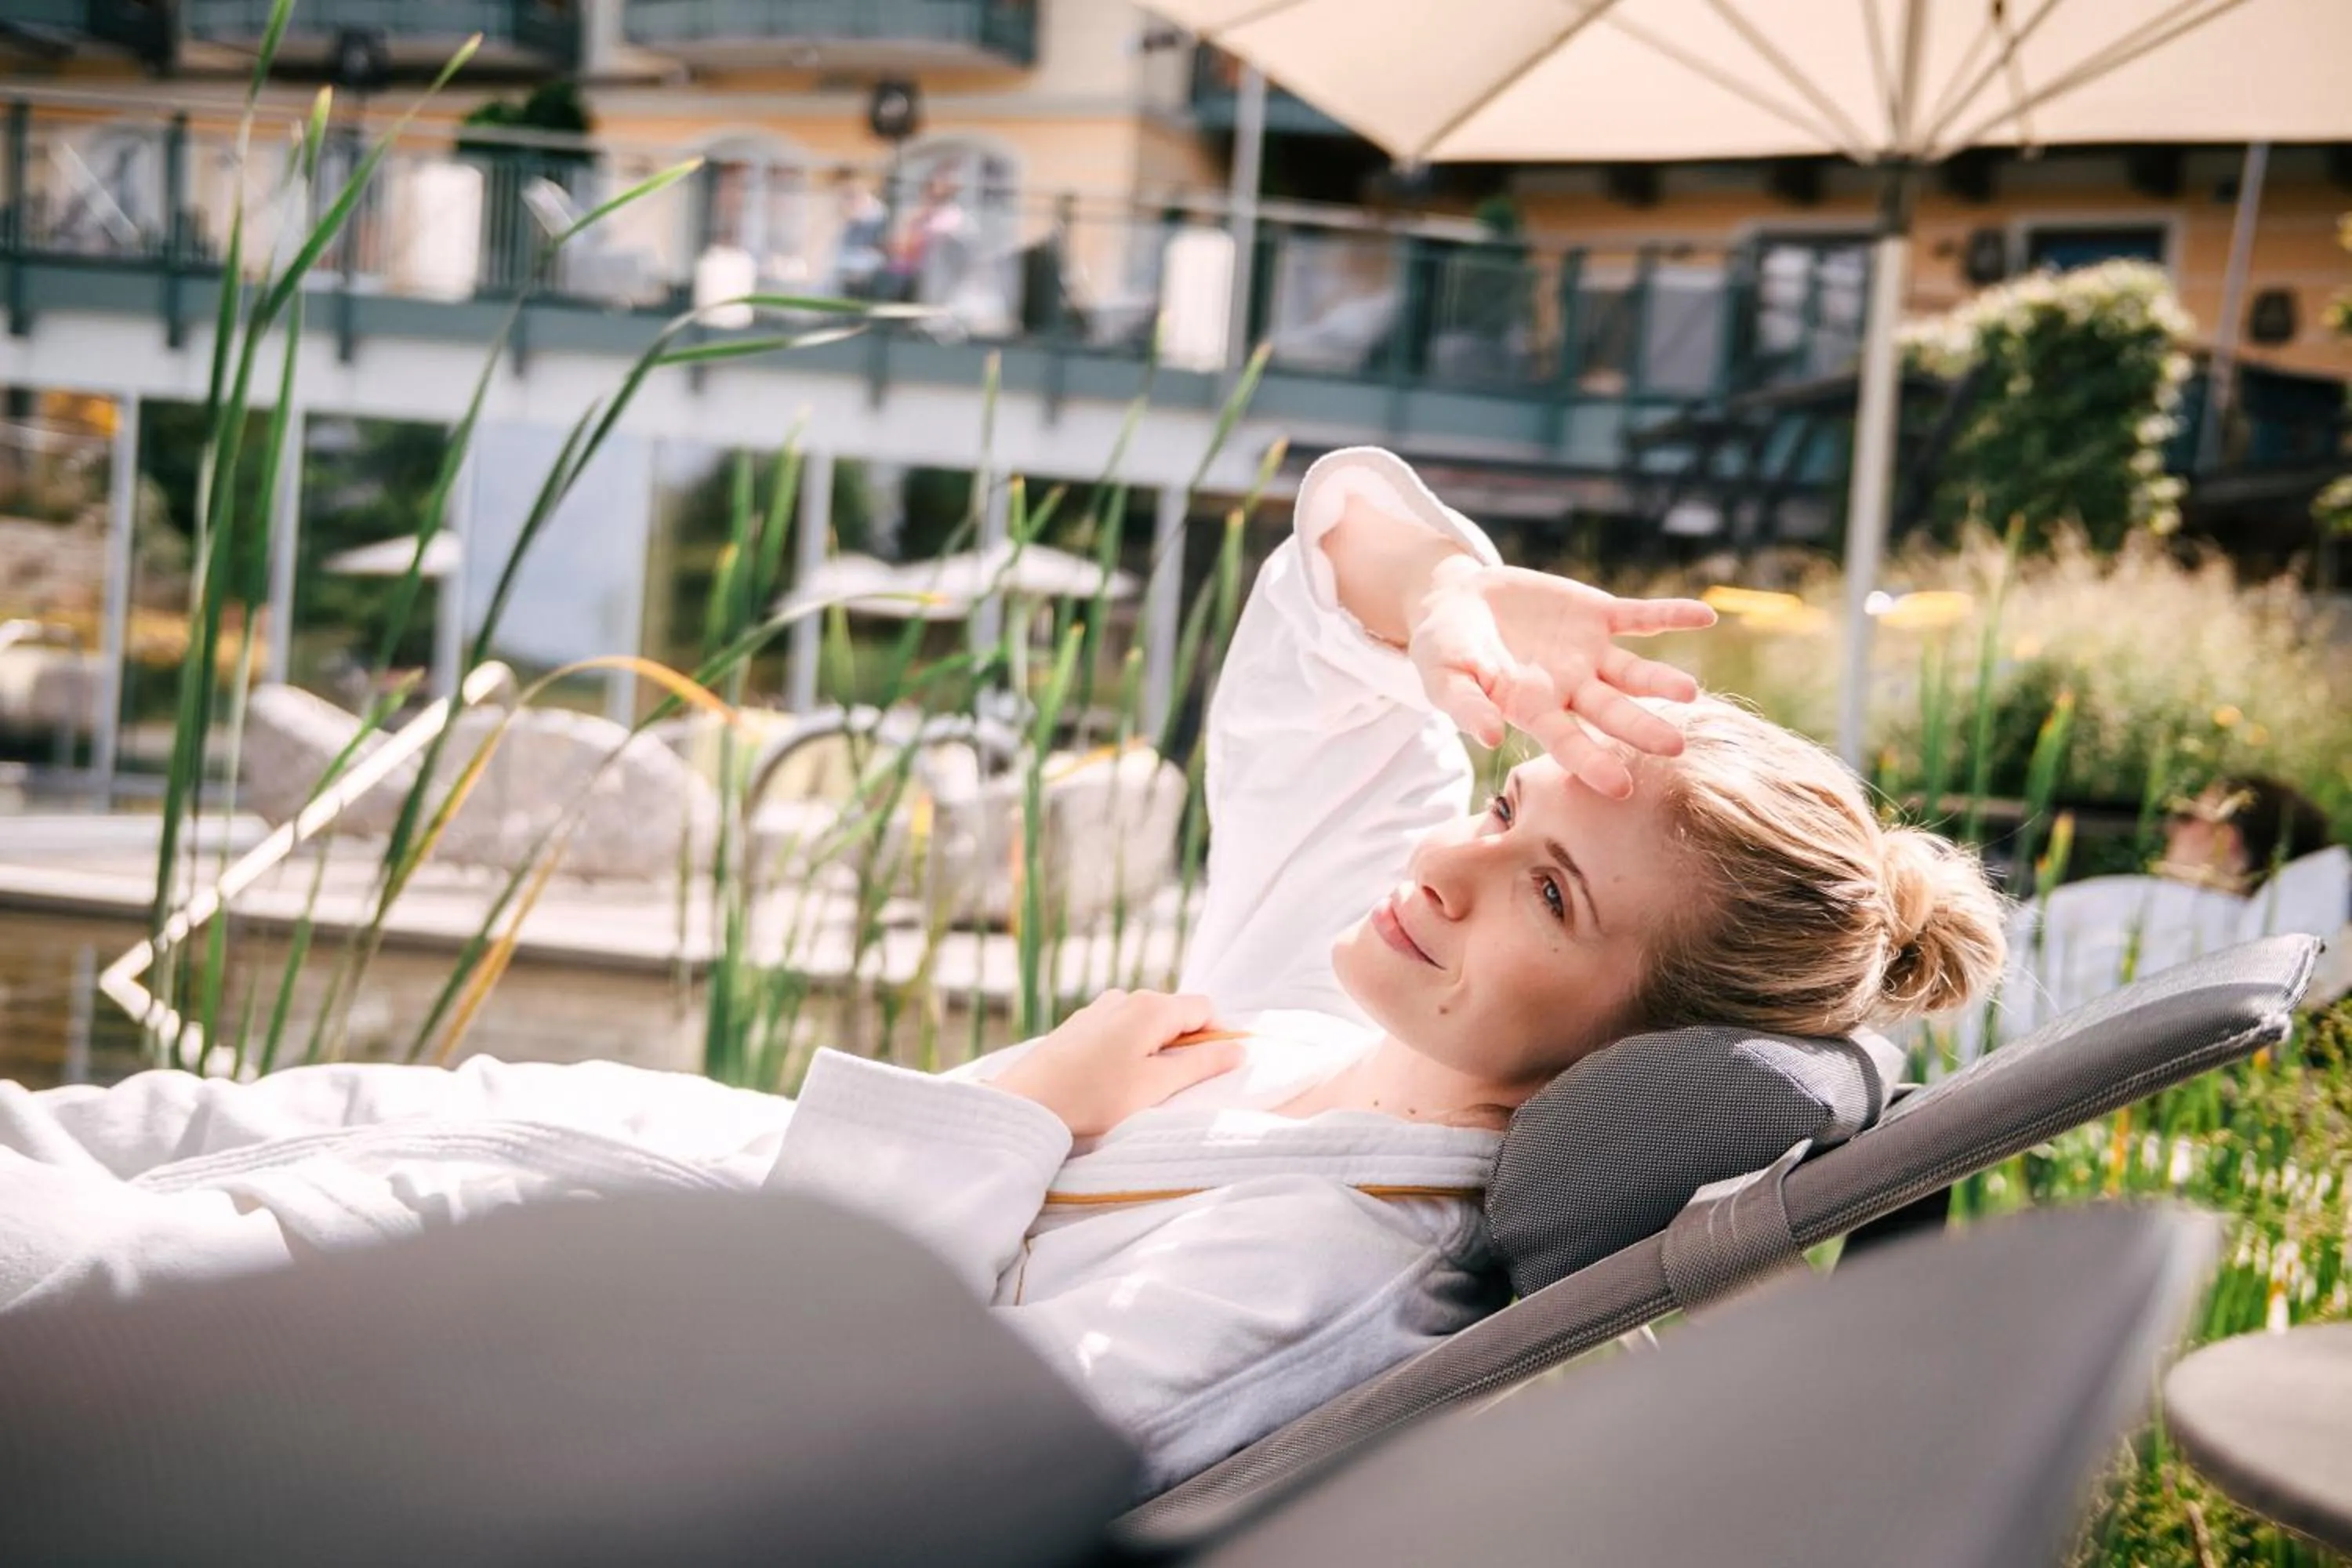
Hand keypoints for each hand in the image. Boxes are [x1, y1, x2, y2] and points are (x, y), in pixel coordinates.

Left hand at [992, 990, 1244, 1137]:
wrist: (1026, 1105)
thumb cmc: (1094, 1099)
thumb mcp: (1156, 1086)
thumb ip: (1201, 1065)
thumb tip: (1237, 1049)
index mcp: (1151, 1007)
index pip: (1205, 1008)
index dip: (1216, 1038)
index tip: (1208, 1073)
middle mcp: (1125, 996)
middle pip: (1175, 1014)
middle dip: (1183, 1046)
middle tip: (1169, 1088)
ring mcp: (1098, 1008)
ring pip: (1146, 1023)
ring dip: (1154, 1050)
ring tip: (1136, 1089)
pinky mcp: (1078, 1024)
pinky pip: (1119, 1030)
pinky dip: (1128, 1051)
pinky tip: (1109, 1081)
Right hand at [1407, 561, 1714, 798]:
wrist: (1458, 600)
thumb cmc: (1444, 647)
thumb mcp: (1443, 676)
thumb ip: (1465, 705)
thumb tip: (1487, 738)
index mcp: (1534, 710)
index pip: (1568, 743)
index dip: (1593, 764)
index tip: (1622, 787)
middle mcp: (1570, 689)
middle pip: (1612, 713)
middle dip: (1642, 729)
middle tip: (1675, 747)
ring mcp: (1589, 653)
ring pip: (1634, 672)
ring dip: (1661, 680)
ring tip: (1690, 692)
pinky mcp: (1597, 615)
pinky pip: (1640, 616)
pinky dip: (1669, 615)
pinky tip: (1704, 615)